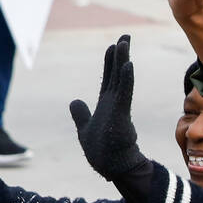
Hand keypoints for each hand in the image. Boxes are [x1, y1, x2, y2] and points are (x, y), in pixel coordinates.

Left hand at [68, 35, 146, 180]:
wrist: (112, 167)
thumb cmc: (101, 151)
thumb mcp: (85, 128)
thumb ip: (81, 113)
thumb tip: (75, 101)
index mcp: (107, 104)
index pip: (109, 77)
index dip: (111, 60)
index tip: (114, 45)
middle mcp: (114, 102)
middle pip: (117, 72)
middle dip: (120, 53)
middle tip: (126, 35)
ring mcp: (118, 107)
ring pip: (121, 78)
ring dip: (123, 60)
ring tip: (125, 42)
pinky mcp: (120, 114)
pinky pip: (124, 92)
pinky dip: (126, 78)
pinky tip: (128, 64)